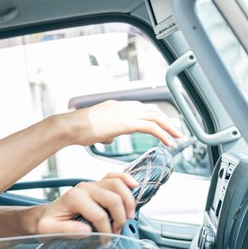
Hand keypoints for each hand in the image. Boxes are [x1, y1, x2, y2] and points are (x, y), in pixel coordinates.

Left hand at [35, 172, 137, 235]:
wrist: (47, 216)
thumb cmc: (49, 223)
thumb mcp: (49, 230)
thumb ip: (65, 230)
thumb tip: (87, 230)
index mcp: (74, 198)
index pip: (100, 215)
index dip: (106, 231)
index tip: (105, 241)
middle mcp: (84, 187)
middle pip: (113, 199)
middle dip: (120, 218)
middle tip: (116, 232)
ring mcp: (92, 184)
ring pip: (118, 185)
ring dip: (128, 202)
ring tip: (128, 217)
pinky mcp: (98, 185)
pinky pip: (115, 176)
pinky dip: (126, 179)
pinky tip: (134, 186)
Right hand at [63, 100, 181, 146]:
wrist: (71, 126)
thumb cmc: (78, 129)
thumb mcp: (95, 129)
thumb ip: (106, 132)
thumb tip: (110, 137)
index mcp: (116, 106)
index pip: (141, 108)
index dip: (154, 116)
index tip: (161, 124)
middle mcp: (123, 106)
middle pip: (152, 110)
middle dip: (166, 120)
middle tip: (175, 131)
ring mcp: (125, 113)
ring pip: (155, 117)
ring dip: (168, 127)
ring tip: (176, 137)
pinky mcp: (126, 123)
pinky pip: (151, 127)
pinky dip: (162, 134)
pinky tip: (167, 142)